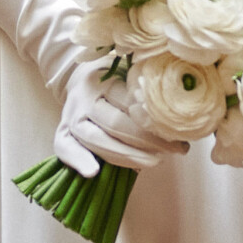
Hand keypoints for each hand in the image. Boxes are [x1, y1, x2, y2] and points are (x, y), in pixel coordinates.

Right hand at [55, 57, 184, 176]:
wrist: (78, 76)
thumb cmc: (112, 76)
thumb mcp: (128, 70)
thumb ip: (143, 85)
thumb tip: (175, 108)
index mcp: (103, 78)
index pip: (131, 102)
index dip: (156, 119)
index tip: (180, 130)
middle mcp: (84, 97)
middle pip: (116, 123)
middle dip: (148, 141)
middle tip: (176, 149)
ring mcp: (71, 115)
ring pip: (97, 140)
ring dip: (127, 156)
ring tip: (155, 162)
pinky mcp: (63, 131)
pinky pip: (65, 148)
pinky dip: (78, 160)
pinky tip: (93, 172)